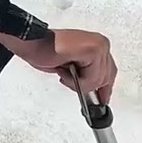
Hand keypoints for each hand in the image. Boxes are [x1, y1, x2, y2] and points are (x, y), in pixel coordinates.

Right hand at [0, 28, 118, 103]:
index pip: (110, 71)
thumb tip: (96, 91)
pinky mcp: (93, 50)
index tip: (102, 99)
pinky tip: (64, 69)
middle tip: (67, 78)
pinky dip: (75, 80)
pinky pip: (91, 78)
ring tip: (63, 71)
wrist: (32, 44)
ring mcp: (98, 46)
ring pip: (98, 80)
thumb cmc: (45, 52)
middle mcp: (100, 43)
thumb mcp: (72, 68)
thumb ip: (87, 73)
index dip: (105, 88)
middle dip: (85, 85)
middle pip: (105, 78)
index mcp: (97, 44)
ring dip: (77, 82)